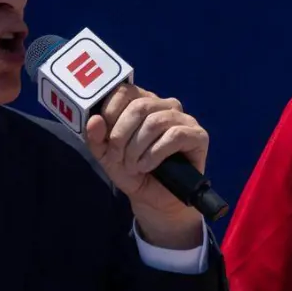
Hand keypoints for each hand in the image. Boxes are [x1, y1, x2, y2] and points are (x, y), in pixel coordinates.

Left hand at [84, 83, 207, 246]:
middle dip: (121, 136)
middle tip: (117, 158)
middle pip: (138, 107)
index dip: (109, 114)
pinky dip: (154, 154)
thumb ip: (96, 138)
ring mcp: (183, 118)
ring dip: (137, 149)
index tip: (105, 139)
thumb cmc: (132, 171)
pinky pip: (174, 136)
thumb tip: (94, 120)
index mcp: (142, 101)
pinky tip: (147, 166)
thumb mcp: (107, 156)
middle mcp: (164, 105)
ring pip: (154, 122)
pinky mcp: (197, 135)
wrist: (154, 200)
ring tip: (133, 166)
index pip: (123, 91)